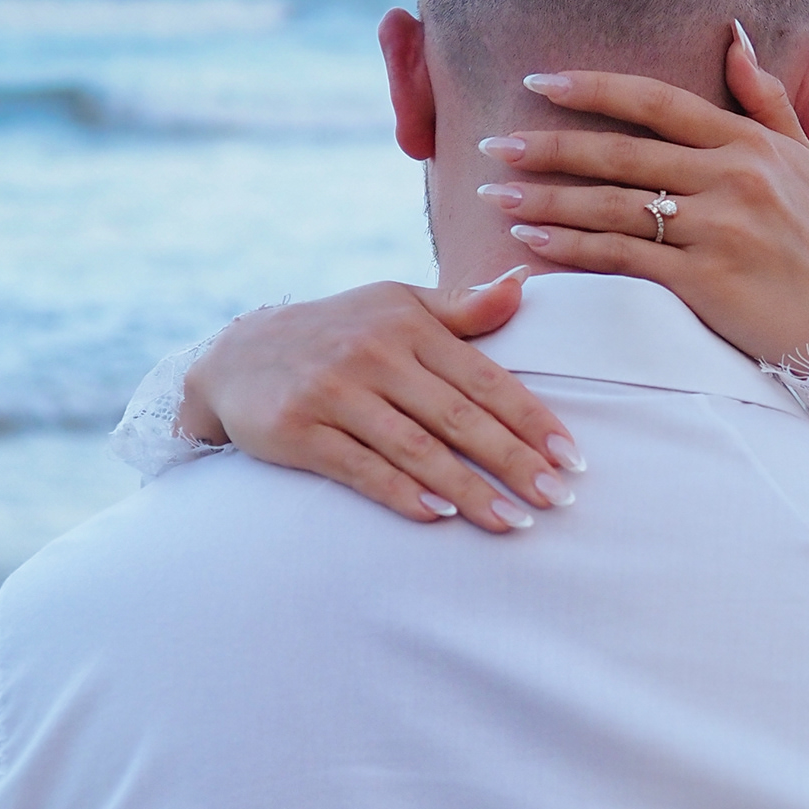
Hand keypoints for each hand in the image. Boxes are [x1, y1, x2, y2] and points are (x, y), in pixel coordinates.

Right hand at [181, 274, 583, 533]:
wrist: (237, 356)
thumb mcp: (396, 306)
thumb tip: (522, 286)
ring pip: (416, 449)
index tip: (572, 457)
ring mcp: (335, 393)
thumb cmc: (339, 332)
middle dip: (513, 461)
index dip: (532, 419)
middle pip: (459, 417)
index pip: (485, 378)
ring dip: (470, 489)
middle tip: (558, 500)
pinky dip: (404, 493)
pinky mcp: (299, 430)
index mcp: (409, 324)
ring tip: (513, 522)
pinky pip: (362, 469)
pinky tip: (442, 516)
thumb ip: (461, 310)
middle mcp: (375, 354)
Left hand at [478, 28, 808, 365]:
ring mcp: (717, 231)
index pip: (656, 101)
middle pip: (621, 154)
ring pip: (612, 206)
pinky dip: (570, 247)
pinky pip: (621, 257)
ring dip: (546, 198)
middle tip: (492, 143)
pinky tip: (530, 238)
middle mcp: (732, 179)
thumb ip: (765, 97)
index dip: (593, 89)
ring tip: (495, 193)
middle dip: (548, 146)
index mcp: (747, 142)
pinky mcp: (703, 281)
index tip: (538, 82)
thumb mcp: (801, 158)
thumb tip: (734, 34)